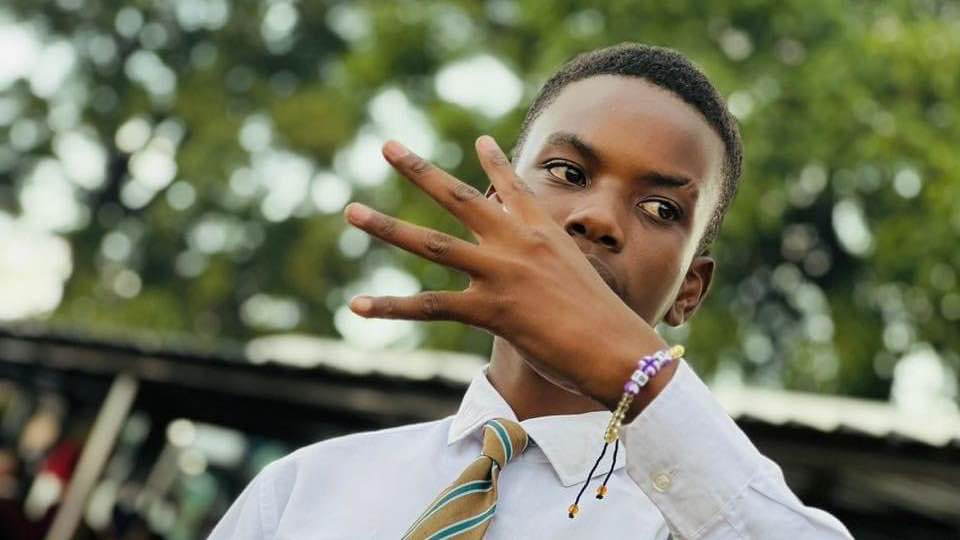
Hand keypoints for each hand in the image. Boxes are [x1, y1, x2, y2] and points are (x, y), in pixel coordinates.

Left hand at [343, 136, 667, 408]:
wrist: (619, 349)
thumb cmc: (606, 322)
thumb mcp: (579, 277)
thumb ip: (551, 264)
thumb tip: (538, 272)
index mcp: (542, 231)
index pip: (513, 186)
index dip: (493, 162)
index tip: (480, 140)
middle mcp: (517, 241)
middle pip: (458, 197)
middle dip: (419, 170)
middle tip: (388, 146)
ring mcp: (501, 272)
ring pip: (432, 243)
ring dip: (387, 226)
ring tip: (350, 211)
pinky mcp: (490, 309)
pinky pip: (429, 305)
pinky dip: (390, 307)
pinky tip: (357, 306)